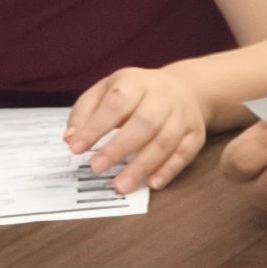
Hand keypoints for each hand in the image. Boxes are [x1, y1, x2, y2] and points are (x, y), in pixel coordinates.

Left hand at [67, 63, 207, 192]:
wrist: (184, 89)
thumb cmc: (136, 93)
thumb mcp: (106, 90)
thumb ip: (85, 112)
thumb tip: (71, 139)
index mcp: (135, 82)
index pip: (115, 104)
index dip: (96, 127)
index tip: (76, 148)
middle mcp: (162, 97)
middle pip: (144, 123)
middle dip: (119, 148)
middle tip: (97, 168)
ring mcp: (183, 116)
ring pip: (165, 142)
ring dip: (143, 166)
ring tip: (121, 185)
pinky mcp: (196, 134)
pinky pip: (185, 154)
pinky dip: (169, 170)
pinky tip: (152, 184)